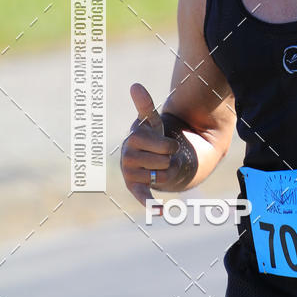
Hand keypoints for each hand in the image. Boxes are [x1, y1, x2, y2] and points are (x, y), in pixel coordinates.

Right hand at [120, 83, 178, 206]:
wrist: (155, 156)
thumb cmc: (153, 135)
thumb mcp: (152, 120)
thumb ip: (145, 105)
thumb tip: (135, 85)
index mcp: (133, 138)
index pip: (163, 145)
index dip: (168, 145)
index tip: (163, 143)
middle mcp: (128, 156)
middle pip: (164, 160)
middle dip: (168, 157)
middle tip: (162, 155)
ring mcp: (131, 172)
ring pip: (162, 175)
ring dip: (166, 171)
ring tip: (159, 165)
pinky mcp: (135, 187)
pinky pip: (144, 196)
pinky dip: (151, 204)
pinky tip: (161, 211)